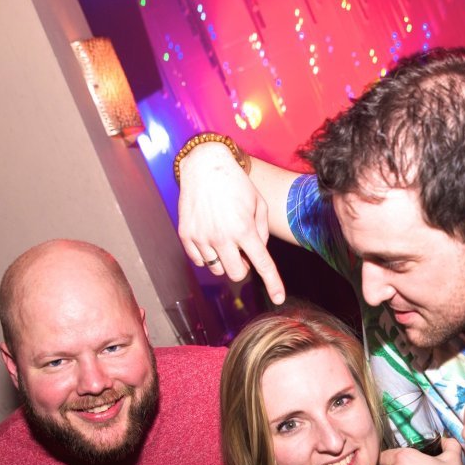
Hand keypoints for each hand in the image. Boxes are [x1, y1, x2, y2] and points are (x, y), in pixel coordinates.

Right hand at [176, 141, 285, 303]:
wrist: (204, 166)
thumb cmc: (236, 184)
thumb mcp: (259, 204)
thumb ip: (262, 232)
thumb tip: (256, 253)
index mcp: (244, 229)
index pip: (262, 264)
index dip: (273, 284)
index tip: (279, 298)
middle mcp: (222, 237)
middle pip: (236, 274)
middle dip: (242, 267)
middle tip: (242, 251)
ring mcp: (201, 237)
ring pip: (217, 269)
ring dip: (224, 260)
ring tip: (224, 238)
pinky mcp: (186, 235)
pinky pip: (199, 260)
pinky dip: (207, 254)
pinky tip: (210, 236)